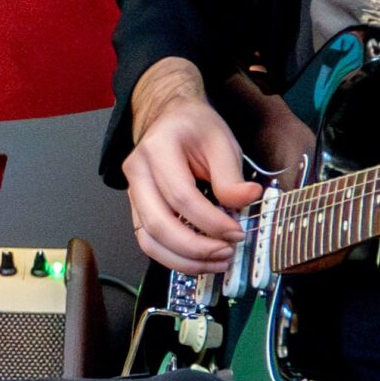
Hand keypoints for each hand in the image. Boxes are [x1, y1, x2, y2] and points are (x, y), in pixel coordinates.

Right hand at [123, 59, 262, 274]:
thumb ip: (231, 175)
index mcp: (157, 149)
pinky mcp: (137, 209)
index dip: (211, 221)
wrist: (171, 119)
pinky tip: (199, 260)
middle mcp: (137, 172)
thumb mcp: (221, 142)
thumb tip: (247, 200)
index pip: (181, 196)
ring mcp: (132, 193)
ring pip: (148, 239)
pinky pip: (148, 241)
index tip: (237, 232)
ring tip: (216, 262)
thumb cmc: (195, 128)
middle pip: (158, 223)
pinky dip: (173, 258)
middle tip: (227, 253)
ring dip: (183, 260)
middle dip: (196, 248)